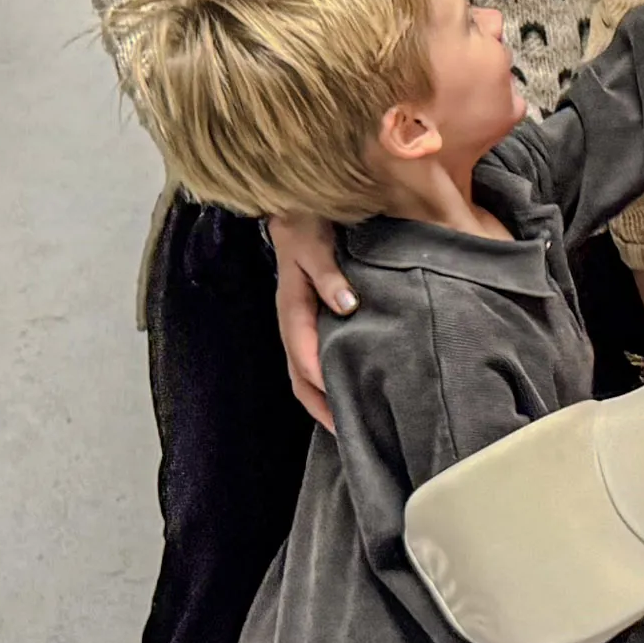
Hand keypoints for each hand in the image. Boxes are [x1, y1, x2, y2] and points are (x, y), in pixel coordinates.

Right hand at [267, 210, 355, 432]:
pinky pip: (314, 356)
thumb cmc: (308, 226)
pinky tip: (349, 386)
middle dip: (319, 406)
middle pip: (300, 376)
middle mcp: (293, 322)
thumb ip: (330, 275)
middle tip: (350, 433)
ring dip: (323, 398)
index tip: (342, 410)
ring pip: (305, 371)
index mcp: (291, 308)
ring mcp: (300, 323)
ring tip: (351, 422)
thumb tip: (347, 305)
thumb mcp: (317, 246)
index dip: (320, 384)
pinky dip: (327, 378)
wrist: (296, 209)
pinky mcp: (311, 319)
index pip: (303, 358)